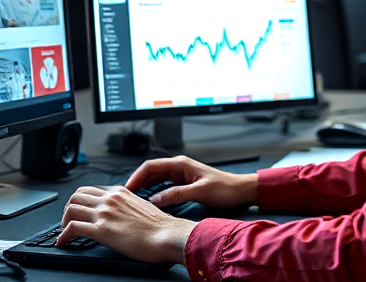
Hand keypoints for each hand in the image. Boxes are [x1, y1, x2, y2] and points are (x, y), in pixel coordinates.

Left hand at [57, 185, 195, 263]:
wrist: (168, 236)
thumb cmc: (160, 226)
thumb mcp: (142, 206)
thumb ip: (127, 205)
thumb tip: (120, 214)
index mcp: (120, 192)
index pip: (89, 189)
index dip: (80, 201)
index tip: (78, 211)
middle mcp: (110, 199)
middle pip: (76, 196)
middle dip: (68, 209)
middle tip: (68, 221)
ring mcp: (104, 213)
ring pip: (70, 209)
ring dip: (63, 222)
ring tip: (65, 232)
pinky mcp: (101, 230)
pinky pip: (72, 228)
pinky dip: (63, 236)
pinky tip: (63, 243)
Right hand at [126, 155, 257, 208]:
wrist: (240, 191)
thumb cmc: (224, 188)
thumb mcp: (199, 192)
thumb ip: (176, 195)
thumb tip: (154, 200)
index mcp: (180, 164)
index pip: (151, 166)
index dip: (136, 177)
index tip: (126, 188)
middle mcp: (179, 167)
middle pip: (150, 172)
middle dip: (136, 182)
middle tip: (125, 196)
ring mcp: (181, 174)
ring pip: (155, 179)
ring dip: (144, 187)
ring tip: (133, 200)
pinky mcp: (184, 183)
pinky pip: (163, 185)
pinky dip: (153, 191)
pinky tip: (148, 201)